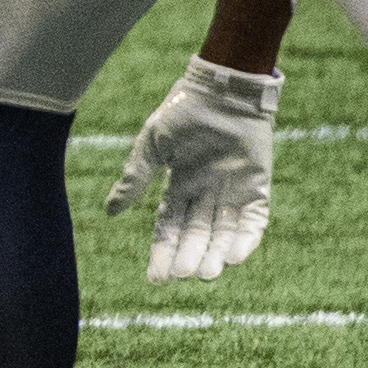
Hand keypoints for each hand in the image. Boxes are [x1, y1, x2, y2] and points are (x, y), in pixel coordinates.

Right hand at [104, 55, 280, 280]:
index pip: (169, 228)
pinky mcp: (257, 187)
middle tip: (183, 276)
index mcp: (179, 185)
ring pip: (224, 233)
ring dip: (216, 254)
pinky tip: (235, 256)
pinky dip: (246, 239)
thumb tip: (110, 212)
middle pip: (196, 235)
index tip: (156, 278)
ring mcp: (232, 192)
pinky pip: (253, 220)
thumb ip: (136, 178)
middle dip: (189, 257)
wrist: (223, 88)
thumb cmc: (183, 110)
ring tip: (207, 273)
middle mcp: (205, 194)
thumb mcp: (153, 145)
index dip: (163, 252)